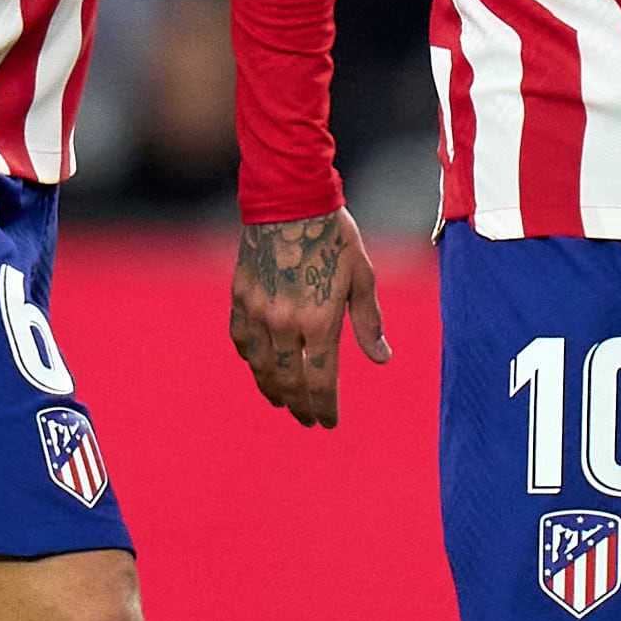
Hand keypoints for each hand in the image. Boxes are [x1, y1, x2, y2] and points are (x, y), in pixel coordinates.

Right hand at [230, 209, 390, 426]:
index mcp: (320, 320)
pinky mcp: (240, 296)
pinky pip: (240, 338)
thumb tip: (381, 359)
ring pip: (260, 366)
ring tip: (282, 400)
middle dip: (299, 406)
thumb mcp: (361, 276)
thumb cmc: (334, 234)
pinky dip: (250, 357)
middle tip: (307, 420)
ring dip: (272, 388)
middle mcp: (286, 322)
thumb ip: (368, 322)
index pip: (322, 382)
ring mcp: (258, 311)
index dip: (325, 408)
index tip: (329, 422)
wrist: (289, 197)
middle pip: (289, 381)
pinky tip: (257, 364)